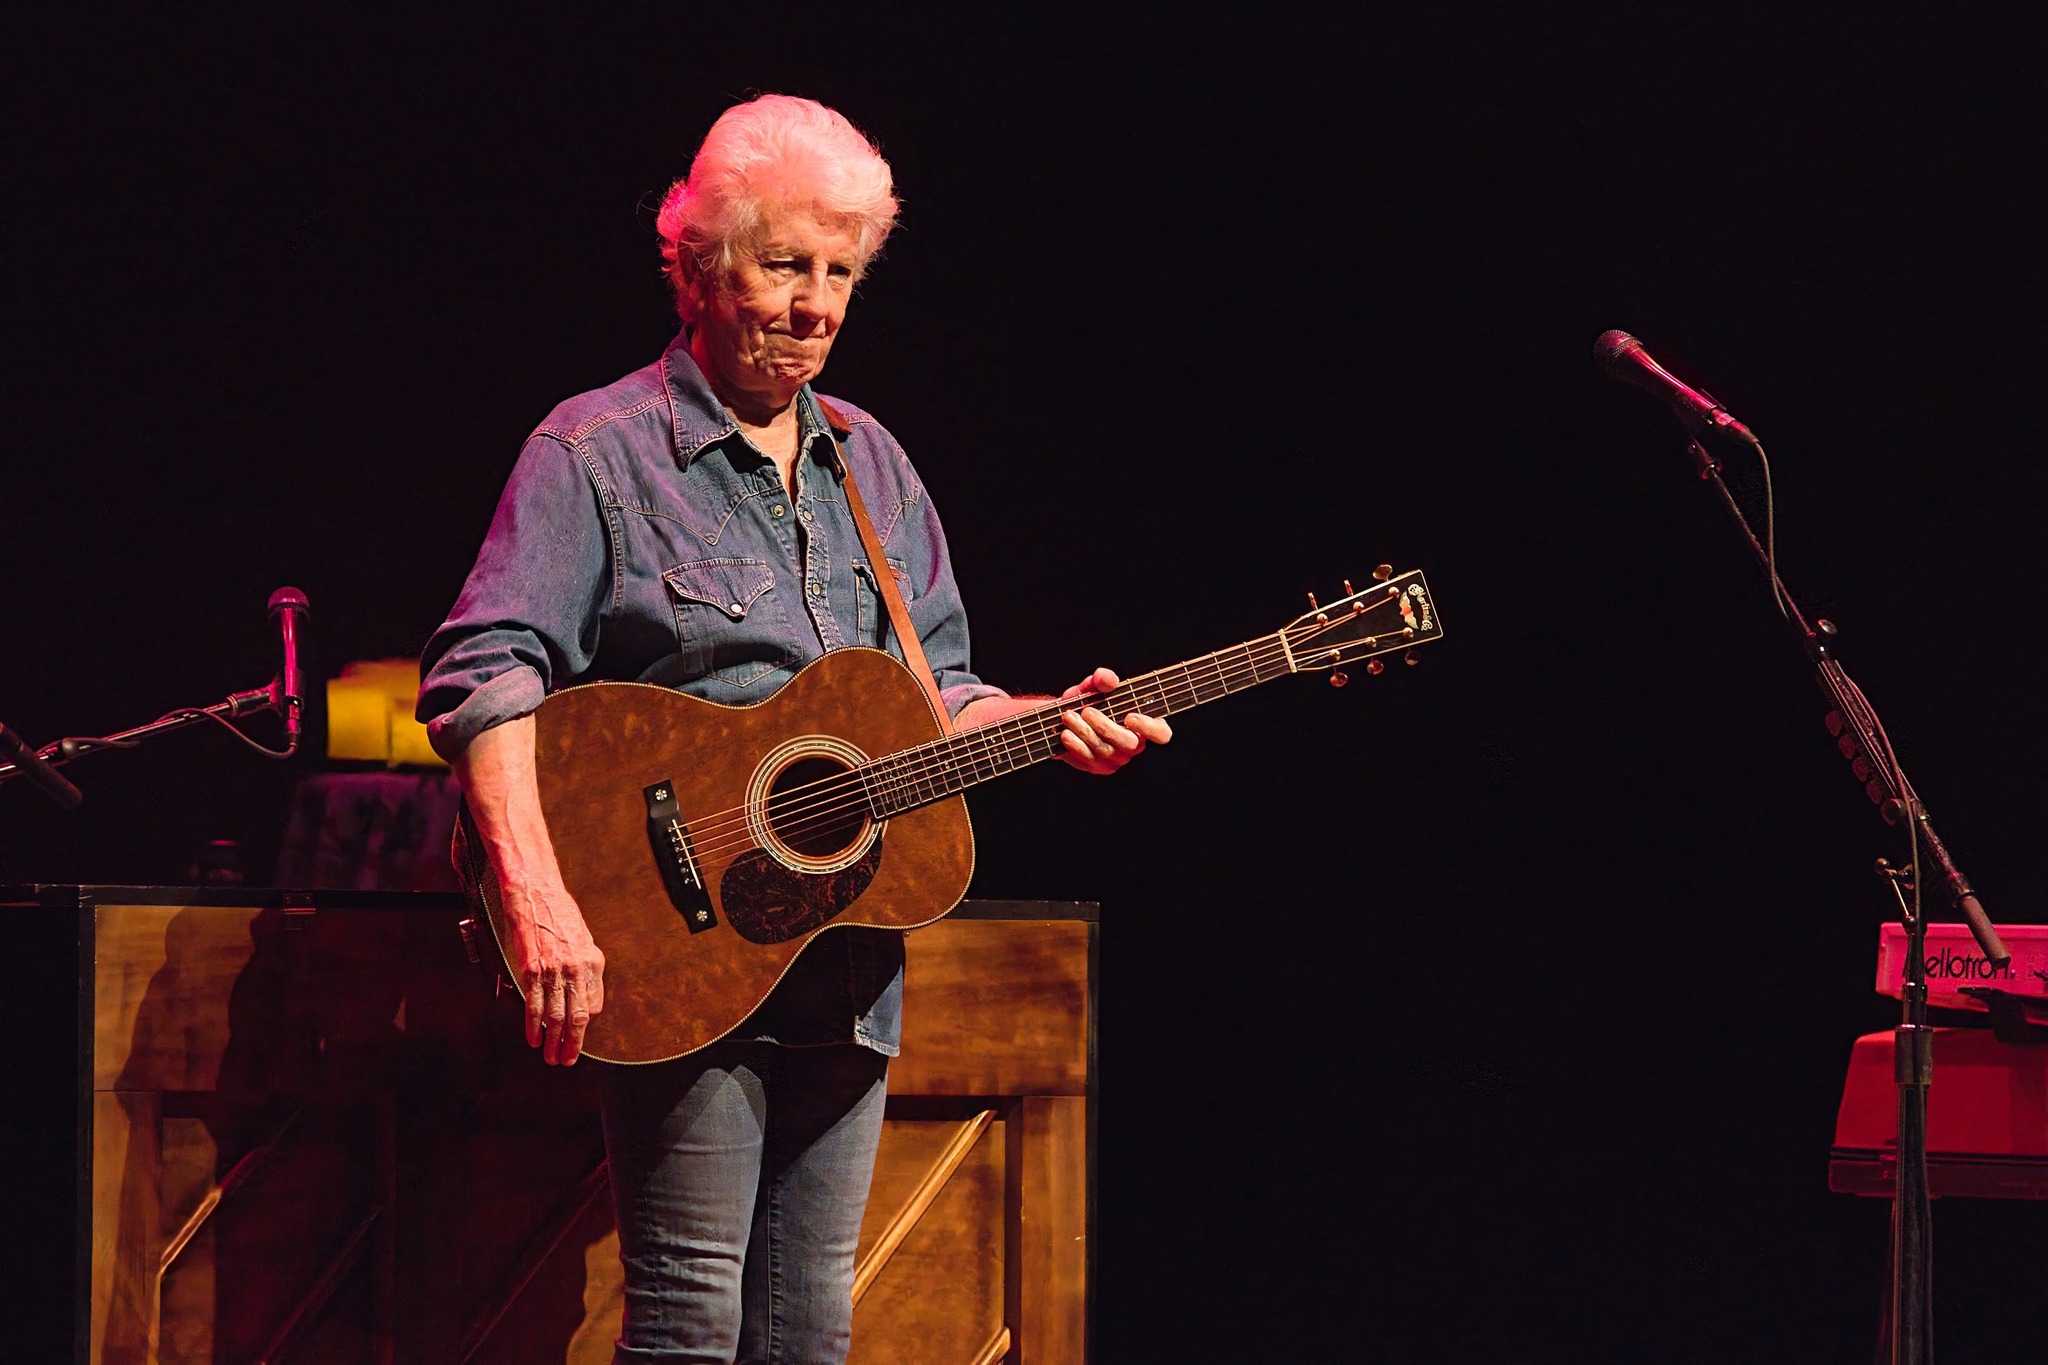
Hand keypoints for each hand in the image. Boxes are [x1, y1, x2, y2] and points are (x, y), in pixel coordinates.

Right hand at [498, 875, 605, 1064]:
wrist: (536, 890)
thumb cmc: (557, 912)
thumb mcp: (580, 938)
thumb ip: (581, 964)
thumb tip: (580, 989)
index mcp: (593, 960)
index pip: (594, 1004)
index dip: (585, 1025)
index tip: (579, 1037)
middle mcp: (578, 968)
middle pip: (579, 1016)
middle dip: (574, 1043)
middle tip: (568, 1060)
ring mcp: (555, 970)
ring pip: (557, 1016)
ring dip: (554, 1041)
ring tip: (551, 1058)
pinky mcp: (533, 968)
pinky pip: (535, 1005)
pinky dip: (534, 1026)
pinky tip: (533, 1039)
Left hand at [1056, 667, 1172, 774]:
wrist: (1066, 718)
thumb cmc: (1090, 701)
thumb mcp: (1095, 686)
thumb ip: (1103, 679)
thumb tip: (1106, 678)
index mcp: (1145, 725)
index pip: (1161, 734)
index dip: (1150, 728)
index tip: (1130, 716)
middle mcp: (1134, 745)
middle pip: (1129, 744)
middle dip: (1106, 727)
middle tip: (1087, 711)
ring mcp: (1116, 759)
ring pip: (1105, 750)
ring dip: (1085, 732)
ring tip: (1069, 716)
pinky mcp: (1097, 766)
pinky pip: (1089, 759)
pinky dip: (1076, 745)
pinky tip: (1066, 733)